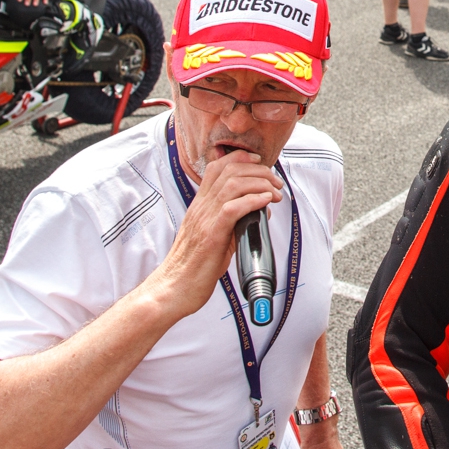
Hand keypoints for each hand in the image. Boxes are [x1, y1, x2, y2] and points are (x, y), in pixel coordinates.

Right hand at [145, 149, 281, 319]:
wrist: (173, 289)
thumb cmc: (193, 267)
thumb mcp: (212, 236)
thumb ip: (231, 221)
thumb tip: (258, 210)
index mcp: (199, 205)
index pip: (217, 167)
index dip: (240, 159)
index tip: (259, 163)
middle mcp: (200, 208)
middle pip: (229, 171)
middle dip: (258, 171)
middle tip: (276, 183)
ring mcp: (204, 220)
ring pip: (233, 184)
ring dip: (260, 184)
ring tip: (275, 193)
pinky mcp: (211, 236)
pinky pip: (232, 208)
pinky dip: (252, 200)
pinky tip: (265, 202)